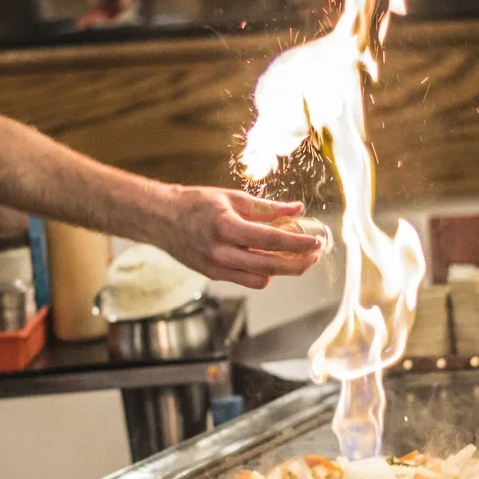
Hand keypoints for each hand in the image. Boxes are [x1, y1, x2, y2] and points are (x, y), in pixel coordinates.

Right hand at [157, 187, 322, 288]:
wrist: (161, 219)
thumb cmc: (197, 203)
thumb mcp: (233, 198)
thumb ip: (267, 207)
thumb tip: (297, 208)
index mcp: (227, 226)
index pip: (272, 239)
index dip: (299, 243)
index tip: (317, 243)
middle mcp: (221, 251)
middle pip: (271, 266)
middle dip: (298, 264)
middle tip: (314, 255)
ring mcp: (216, 267)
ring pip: (261, 279)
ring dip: (280, 270)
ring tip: (292, 257)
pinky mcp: (213, 275)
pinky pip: (246, 280)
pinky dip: (262, 272)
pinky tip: (268, 259)